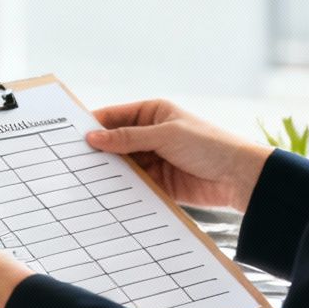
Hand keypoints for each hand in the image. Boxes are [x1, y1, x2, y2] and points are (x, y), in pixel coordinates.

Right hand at [87, 100, 271, 213]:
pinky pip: (134, 185)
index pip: (115, 116)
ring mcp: (155, 159)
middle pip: (116, 142)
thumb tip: (92, 138)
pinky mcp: (160, 183)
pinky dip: (122, 189)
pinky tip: (104, 194)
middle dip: (98, 151)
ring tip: (83, 180)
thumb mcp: (165, 135)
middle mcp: (151, 135)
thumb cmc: (208, 145)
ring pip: (123, 165)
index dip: (93, 125)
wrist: (240, 178)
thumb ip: (127, 138)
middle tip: (70, 161)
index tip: (68, 136)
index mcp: (153, 113)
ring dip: (108, 172)